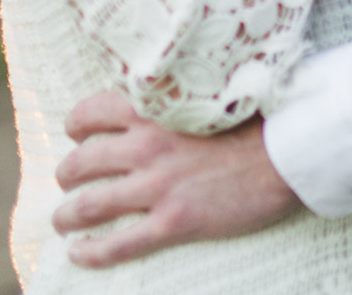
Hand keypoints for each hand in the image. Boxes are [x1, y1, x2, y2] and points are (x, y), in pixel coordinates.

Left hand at [52, 91, 299, 265]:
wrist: (287, 154)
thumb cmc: (256, 122)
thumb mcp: (207, 97)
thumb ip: (173, 100)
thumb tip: (155, 101)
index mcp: (155, 111)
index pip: (92, 111)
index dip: (77, 124)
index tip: (77, 133)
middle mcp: (147, 147)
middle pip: (81, 162)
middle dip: (66, 176)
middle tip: (68, 183)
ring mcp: (158, 187)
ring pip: (88, 205)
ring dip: (66, 216)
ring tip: (63, 221)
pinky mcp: (172, 223)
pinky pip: (117, 244)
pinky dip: (90, 253)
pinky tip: (79, 253)